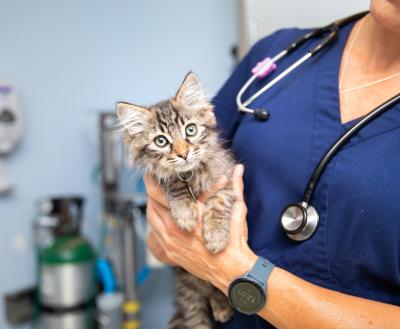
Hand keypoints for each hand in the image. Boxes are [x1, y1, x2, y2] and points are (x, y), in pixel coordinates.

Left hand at [144, 165, 256, 292]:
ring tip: (158, 198)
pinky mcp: (169, 253)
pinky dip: (154, 222)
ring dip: (152, 206)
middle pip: (152, 203)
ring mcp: (170, 242)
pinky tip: (161, 217)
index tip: (152, 172)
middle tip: (156, 183)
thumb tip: (238, 169)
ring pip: (150, 218)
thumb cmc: (234, 243)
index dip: (153, 181)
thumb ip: (235, 187)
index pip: (161, 193)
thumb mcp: (237, 211)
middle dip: (153, 191)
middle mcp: (175, 228)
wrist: (231, 272)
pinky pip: (153, 233)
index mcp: (190, 215)